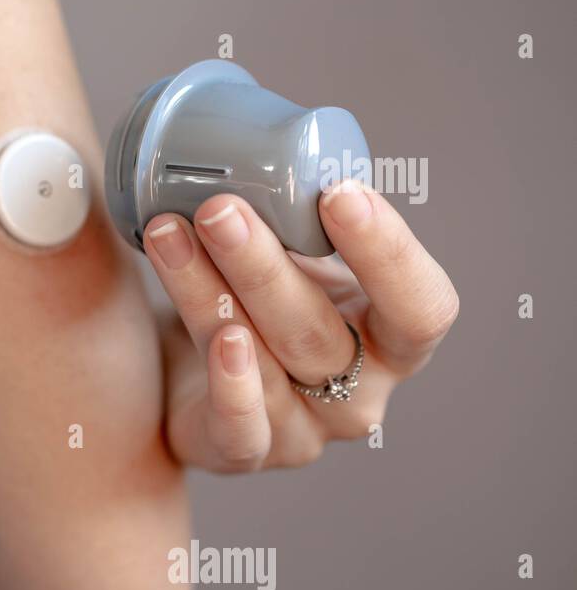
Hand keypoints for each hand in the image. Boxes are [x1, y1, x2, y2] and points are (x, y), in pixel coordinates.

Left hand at [143, 181, 458, 471]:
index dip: (388, 254)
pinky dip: (230, 383)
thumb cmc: (255, 304)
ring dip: (211, 292)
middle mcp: (358, 394)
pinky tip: (215, 337)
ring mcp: (303, 433)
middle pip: (319, 331)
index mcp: (391, 340)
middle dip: (265, 264)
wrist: (189, 381)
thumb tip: (248, 135)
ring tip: (169, 233)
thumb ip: (291, 219)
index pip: (421, 307)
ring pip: (262, 361)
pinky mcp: (243, 454)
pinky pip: (241, 428)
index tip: (338, 192)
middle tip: (220, 207)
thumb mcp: (291, 260)